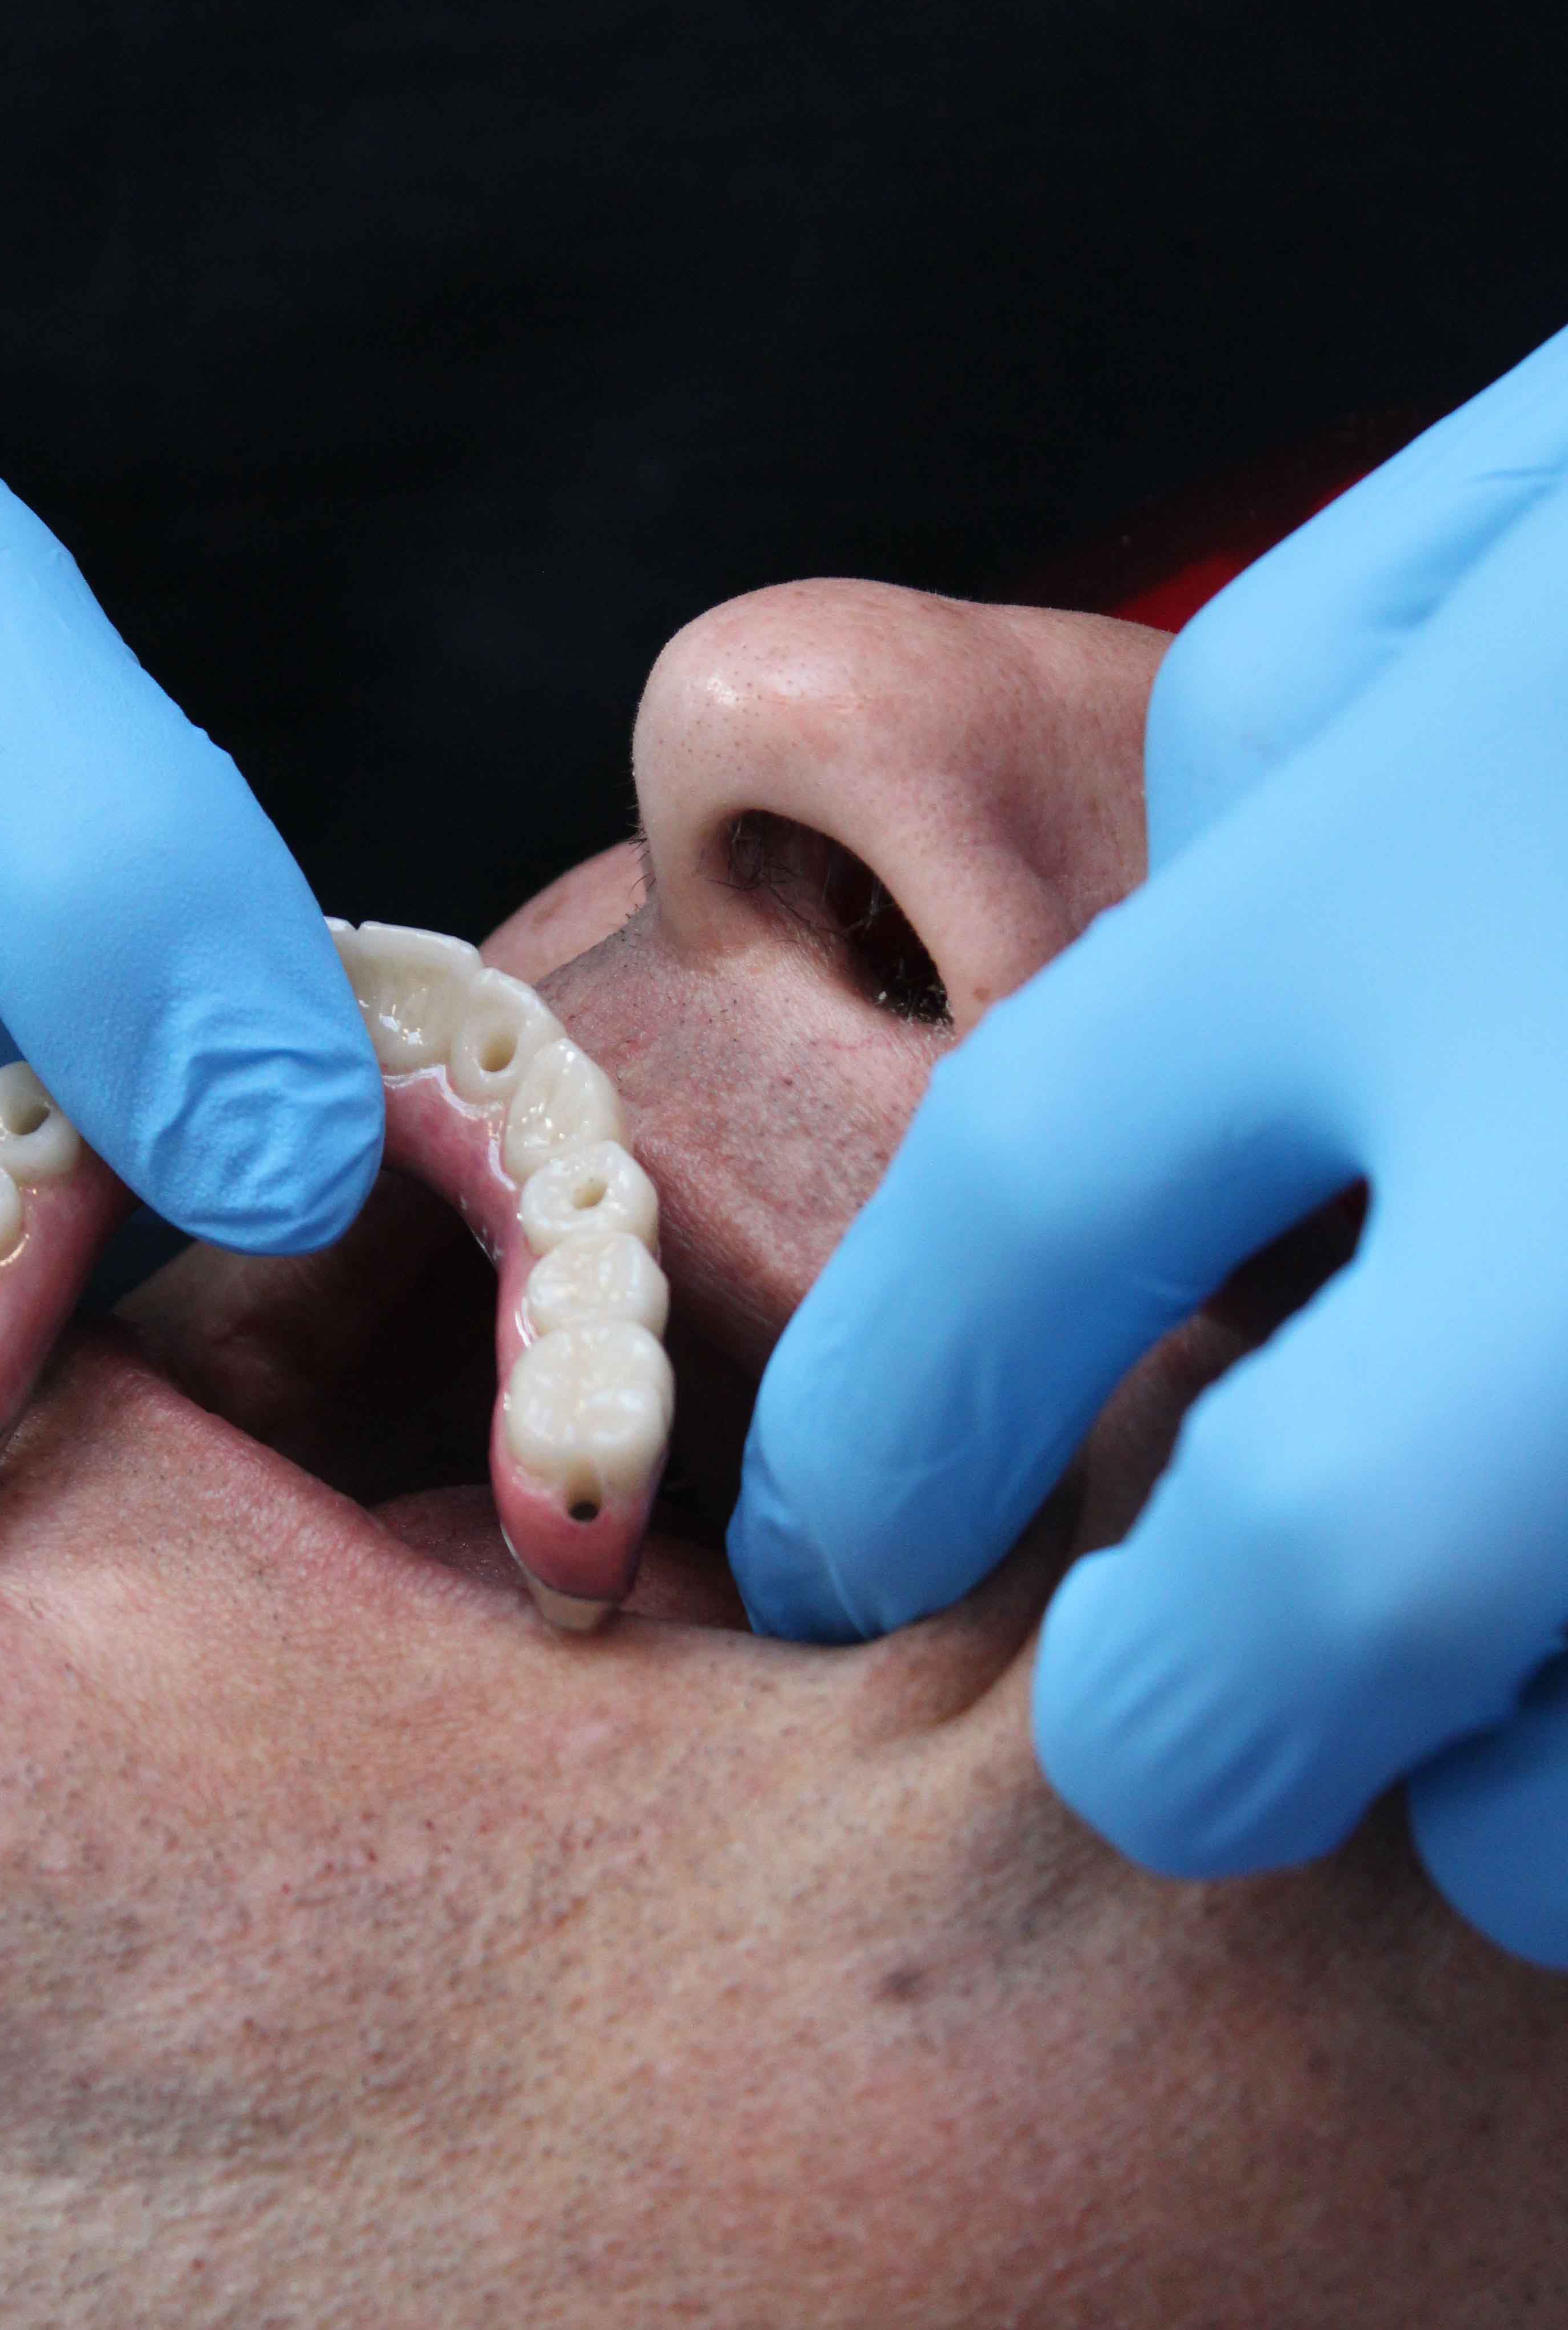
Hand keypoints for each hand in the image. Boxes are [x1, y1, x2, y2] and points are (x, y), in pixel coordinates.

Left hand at [731, 324, 1567, 1964]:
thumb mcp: (1510, 523)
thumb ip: (1291, 743)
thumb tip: (1157, 997)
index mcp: (1458, 852)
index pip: (1042, 1198)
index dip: (882, 1421)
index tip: (829, 1540)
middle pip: (1326, 1571)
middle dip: (1183, 1721)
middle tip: (1150, 1732)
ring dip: (1508, 1806)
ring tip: (1486, 1706)